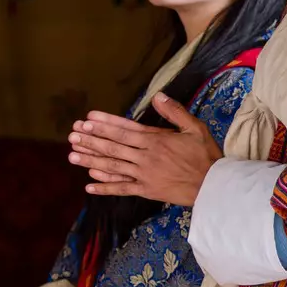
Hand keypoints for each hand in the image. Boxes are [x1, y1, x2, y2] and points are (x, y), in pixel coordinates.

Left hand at [68, 95, 220, 204]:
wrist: (214, 186)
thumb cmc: (205, 155)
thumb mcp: (195, 128)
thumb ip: (175, 112)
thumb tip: (158, 95)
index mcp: (156, 140)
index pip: (124, 130)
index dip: (104, 125)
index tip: (87, 120)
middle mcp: (145, 156)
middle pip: (113, 147)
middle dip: (91, 140)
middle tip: (72, 135)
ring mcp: (144, 175)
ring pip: (113, 167)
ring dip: (91, 161)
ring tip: (72, 156)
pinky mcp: (146, 190)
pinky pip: (122, 189)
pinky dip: (105, 188)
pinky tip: (88, 186)